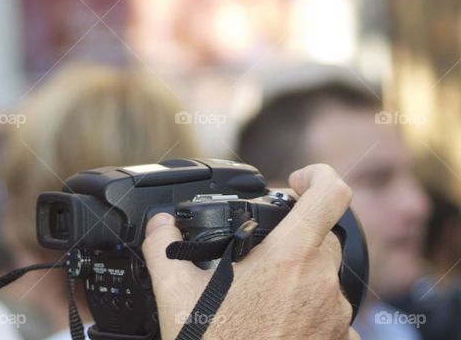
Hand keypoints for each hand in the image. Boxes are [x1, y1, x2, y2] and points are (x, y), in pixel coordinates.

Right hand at [141, 164, 360, 339]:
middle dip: (294, 235)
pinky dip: (308, 309)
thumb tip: (158, 224)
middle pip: (323, 236)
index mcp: (288, 258)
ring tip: (259, 294)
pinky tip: (274, 321)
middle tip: (258, 252)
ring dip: (299, 274)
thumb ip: (162, 245)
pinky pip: (332, 313)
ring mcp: (335, 317)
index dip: (318, 175)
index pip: (331, 195)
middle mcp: (321, 284)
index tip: (296, 180)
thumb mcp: (174, 292)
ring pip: (326, 275)